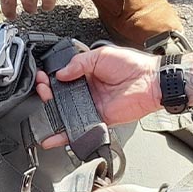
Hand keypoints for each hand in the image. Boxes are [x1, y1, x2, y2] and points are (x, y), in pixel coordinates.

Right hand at [33, 46, 160, 145]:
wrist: (150, 82)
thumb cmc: (133, 65)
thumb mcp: (101, 55)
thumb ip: (79, 63)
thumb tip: (60, 73)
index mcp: (88, 73)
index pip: (64, 77)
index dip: (52, 77)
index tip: (43, 77)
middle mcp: (89, 90)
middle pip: (61, 95)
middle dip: (48, 92)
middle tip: (42, 89)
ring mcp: (92, 105)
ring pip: (67, 112)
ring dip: (52, 111)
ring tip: (43, 105)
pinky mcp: (98, 119)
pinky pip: (79, 128)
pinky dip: (65, 134)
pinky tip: (52, 137)